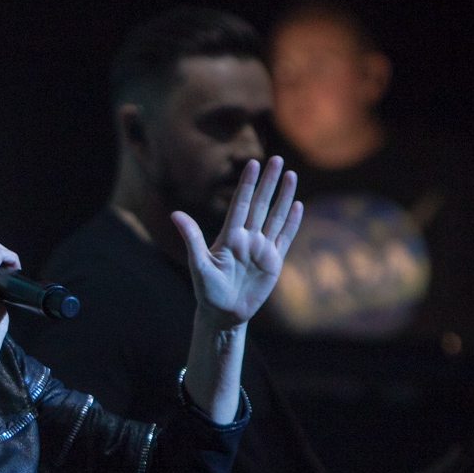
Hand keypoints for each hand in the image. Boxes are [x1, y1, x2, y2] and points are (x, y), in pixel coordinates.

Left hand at [173, 156, 303, 328]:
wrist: (223, 313)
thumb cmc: (207, 290)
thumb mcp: (198, 264)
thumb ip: (192, 238)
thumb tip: (175, 214)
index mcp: (229, 237)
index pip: (240, 205)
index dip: (247, 184)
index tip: (253, 164)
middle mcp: (246, 238)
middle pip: (260, 205)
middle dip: (268, 182)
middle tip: (276, 158)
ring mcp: (261, 248)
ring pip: (275, 217)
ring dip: (283, 197)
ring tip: (290, 175)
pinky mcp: (273, 261)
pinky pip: (284, 237)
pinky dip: (291, 222)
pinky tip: (297, 205)